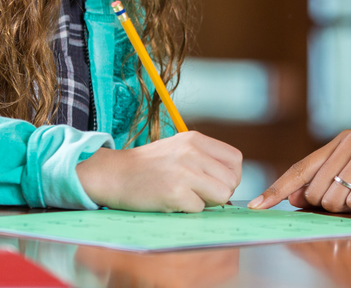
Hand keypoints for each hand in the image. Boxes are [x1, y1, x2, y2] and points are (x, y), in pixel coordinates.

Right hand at [76, 131, 242, 211]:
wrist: (114, 174)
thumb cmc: (148, 166)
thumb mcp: (179, 148)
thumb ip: (204, 158)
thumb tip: (231, 180)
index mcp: (195, 139)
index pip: (235, 160)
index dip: (230, 176)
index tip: (216, 183)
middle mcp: (192, 152)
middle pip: (231, 181)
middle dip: (219, 193)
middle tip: (200, 194)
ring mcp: (184, 172)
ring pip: (221, 196)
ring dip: (206, 202)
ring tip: (187, 197)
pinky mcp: (175, 192)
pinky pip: (199, 209)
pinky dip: (188, 210)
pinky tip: (171, 201)